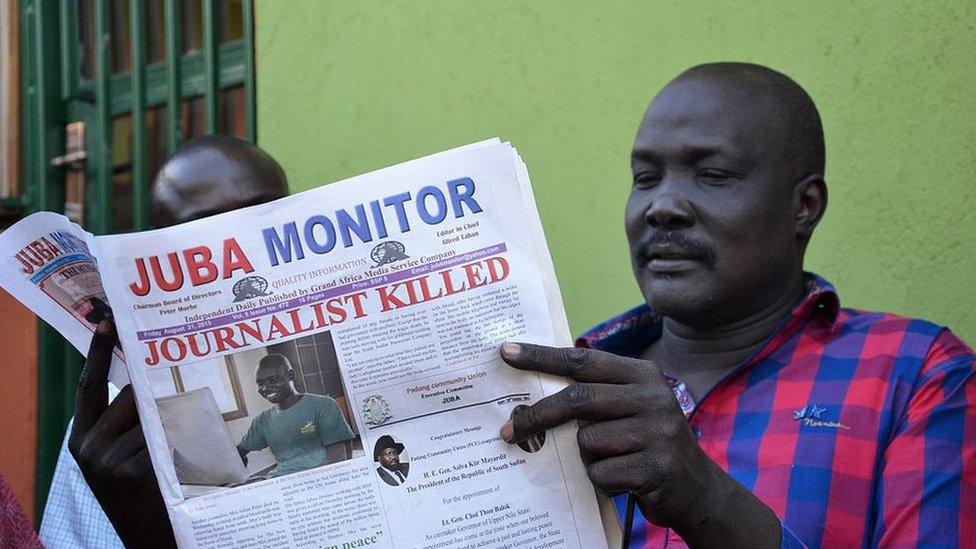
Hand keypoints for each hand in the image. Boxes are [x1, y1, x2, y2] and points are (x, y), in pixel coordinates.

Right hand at [68, 320, 175, 547]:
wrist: (146, 536)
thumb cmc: (138, 489)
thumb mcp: (116, 454)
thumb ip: (122, 422)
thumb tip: (145, 381)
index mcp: (80, 437)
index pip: (89, 385)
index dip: (99, 352)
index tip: (107, 321)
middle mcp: (88, 446)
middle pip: (130, 396)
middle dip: (153, 399)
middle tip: (171, 408)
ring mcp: (109, 459)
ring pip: (152, 416)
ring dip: (171, 424)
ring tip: (176, 449)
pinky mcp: (134, 470)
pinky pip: (165, 438)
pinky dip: (179, 443)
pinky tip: (182, 461)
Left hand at [498, 342, 779, 547]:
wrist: (698, 491)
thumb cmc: (647, 445)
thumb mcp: (630, 409)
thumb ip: (594, 395)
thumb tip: (532, 392)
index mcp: (642, 374)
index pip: (582, 359)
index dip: (542, 356)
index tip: (506, 351)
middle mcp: (654, 396)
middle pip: (579, 398)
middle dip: (538, 415)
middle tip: (507, 431)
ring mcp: (658, 431)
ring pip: (588, 441)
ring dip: (585, 459)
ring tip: (610, 464)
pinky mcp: (657, 467)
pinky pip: (603, 473)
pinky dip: (602, 481)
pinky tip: (623, 482)